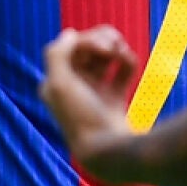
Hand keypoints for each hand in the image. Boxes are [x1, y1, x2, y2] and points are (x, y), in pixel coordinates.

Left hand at [40, 26, 138, 165]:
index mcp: (56, 82)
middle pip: (88, 48)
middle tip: (113, 44)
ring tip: (122, 52)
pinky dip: (127, 61)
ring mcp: (95, 92)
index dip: (86, 39)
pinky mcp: (115, 99)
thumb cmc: (81, 118)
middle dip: (102, 40)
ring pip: (105, 56)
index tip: (98, 46)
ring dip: (116, 47)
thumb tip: (70, 33)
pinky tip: (129, 62)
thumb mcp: (60, 85)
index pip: (70, 46)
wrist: (108, 153)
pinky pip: (122, 71)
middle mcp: (74, 86)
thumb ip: (57, 54)